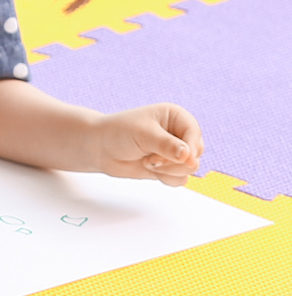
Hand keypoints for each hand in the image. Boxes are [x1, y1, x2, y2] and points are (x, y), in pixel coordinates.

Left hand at [89, 104, 203, 184]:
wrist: (99, 148)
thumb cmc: (119, 133)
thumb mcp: (143, 134)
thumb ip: (167, 145)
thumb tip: (188, 157)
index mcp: (176, 117)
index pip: (194, 133)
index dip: (190, 148)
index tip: (180, 158)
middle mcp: (179, 133)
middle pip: (196, 152)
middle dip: (175, 161)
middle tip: (151, 160)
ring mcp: (174, 152)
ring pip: (190, 168)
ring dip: (169, 170)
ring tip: (148, 162)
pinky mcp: (168, 167)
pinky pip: (181, 178)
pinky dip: (167, 178)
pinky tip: (151, 170)